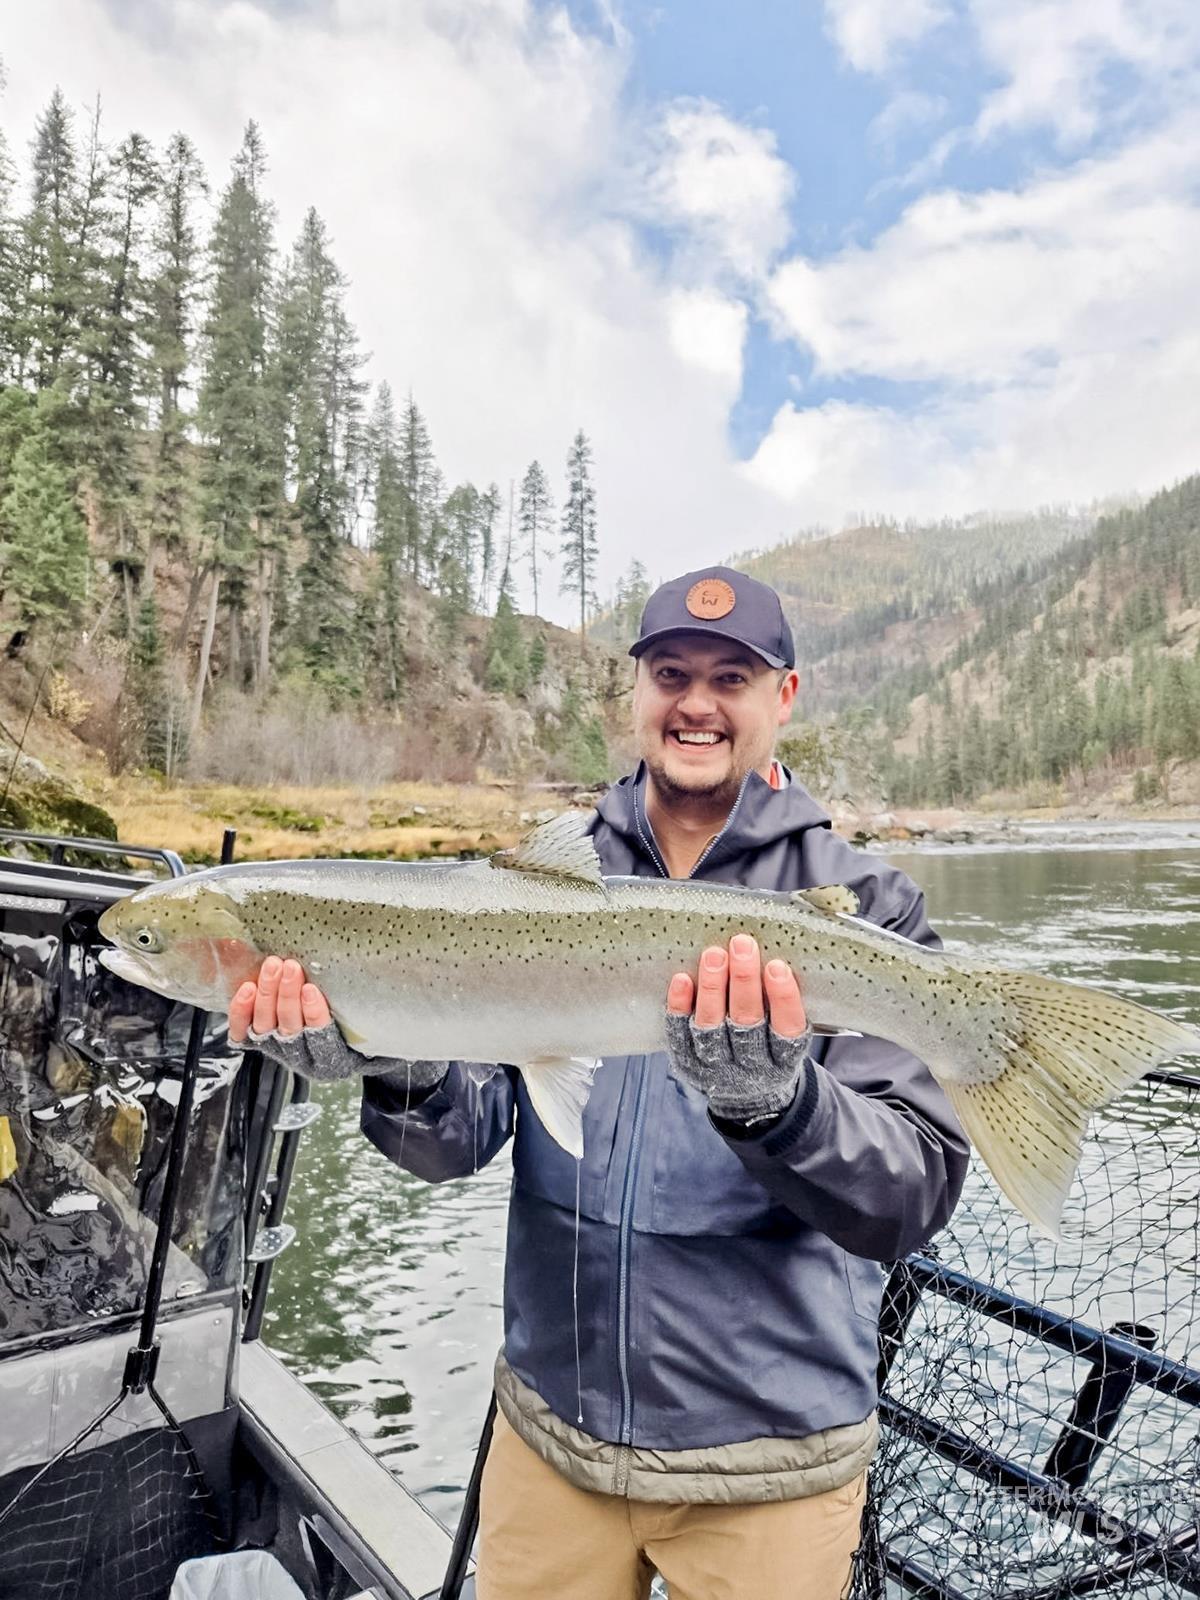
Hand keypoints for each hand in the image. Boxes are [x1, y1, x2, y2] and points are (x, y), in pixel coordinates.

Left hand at [227, 955, 448, 1088]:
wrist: (347, 1043)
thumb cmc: (366, 1026)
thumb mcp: (378, 1023)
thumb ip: (380, 1008)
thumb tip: (400, 976)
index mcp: (336, 1062)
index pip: (321, 1040)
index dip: (314, 1016)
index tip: (314, 989)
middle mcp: (304, 1062)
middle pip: (289, 1030)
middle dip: (286, 996)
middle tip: (289, 966)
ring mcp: (280, 1052)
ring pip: (265, 1028)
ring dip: (266, 995)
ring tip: (273, 965)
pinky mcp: (261, 1042)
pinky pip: (242, 1033)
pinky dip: (241, 1012)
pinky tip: (246, 989)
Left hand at [664, 934, 811, 1124]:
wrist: (748, 1098)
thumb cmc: (771, 1049)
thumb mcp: (788, 1035)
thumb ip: (783, 1005)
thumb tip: (777, 948)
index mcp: (784, 1060)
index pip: (787, 1028)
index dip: (783, 998)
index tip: (777, 965)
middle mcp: (752, 1067)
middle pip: (746, 1023)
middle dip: (744, 982)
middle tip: (742, 945)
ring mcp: (717, 1067)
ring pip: (711, 1027)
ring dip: (712, 989)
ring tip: (714, 955)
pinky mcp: (688, 1064)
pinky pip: (680, 1035)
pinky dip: (679, 1007)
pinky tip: (682, 979)